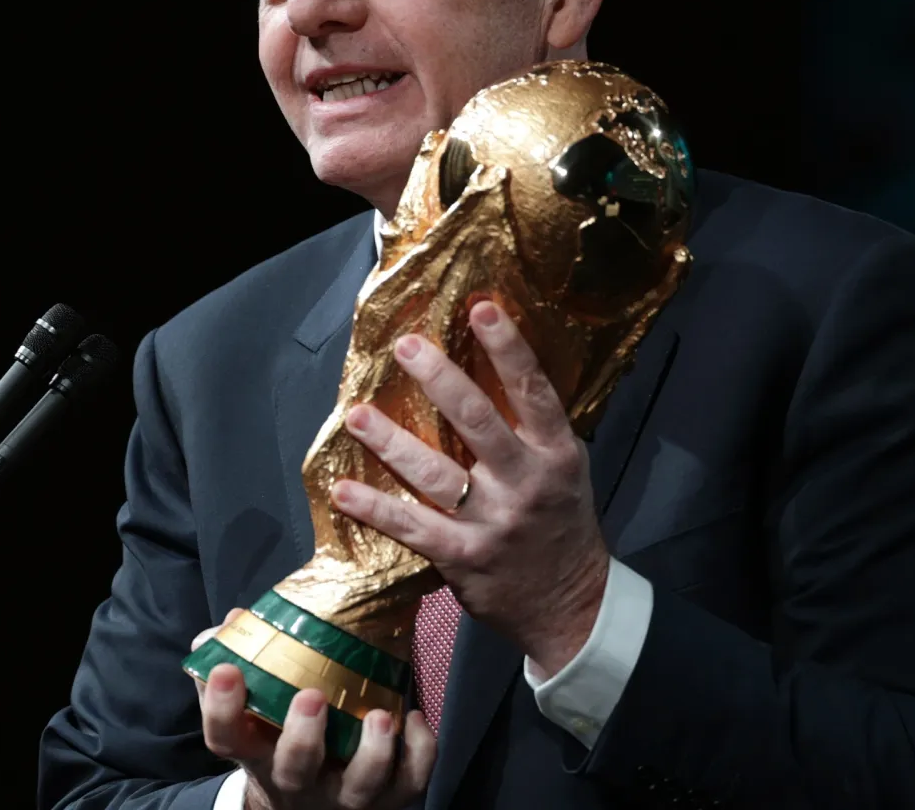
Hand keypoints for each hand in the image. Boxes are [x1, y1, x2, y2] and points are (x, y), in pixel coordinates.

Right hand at [191, 613, 435, 809]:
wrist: (301, 806)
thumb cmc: (275, 737)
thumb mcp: (250, 708)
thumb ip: (238, 659)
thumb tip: (235, 617)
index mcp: (256, 752)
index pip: (226, 737)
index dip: (221, 707)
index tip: (227, 669)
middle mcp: (296, 780)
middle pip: (295, 768)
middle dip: (303, 735)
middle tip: (312, 695)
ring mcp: (342, 794)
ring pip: (358, 785)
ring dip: (372, 753)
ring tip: (381, 716)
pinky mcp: (385, 799)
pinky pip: (408, 783)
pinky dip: (419, 753)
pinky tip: (415, 718)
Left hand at [330, 300, 610, 676]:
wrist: (571, 607)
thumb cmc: (561, 525)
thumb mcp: (565, 471)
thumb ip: (533, 430)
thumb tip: (493, 370)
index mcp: (556, 454)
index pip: (534, 391)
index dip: (508, 348)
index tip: (481, 307)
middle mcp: (526, 483)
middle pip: (478, 422)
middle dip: (440, 379)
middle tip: (406, 346)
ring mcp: (493, 522)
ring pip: (435, 474)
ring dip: (391, 442)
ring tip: (357, 415)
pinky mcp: (463, 558)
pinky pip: (412, 527)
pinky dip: (375, 509)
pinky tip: (343, 491)